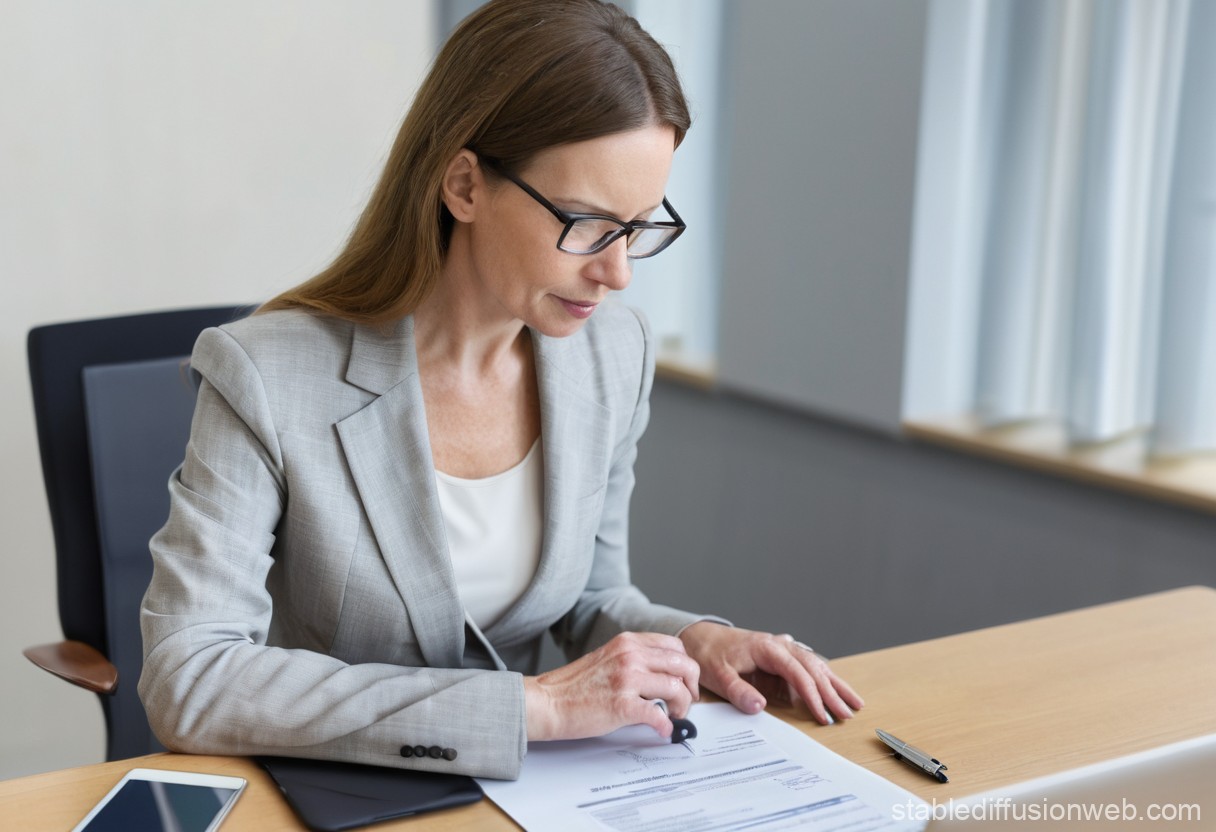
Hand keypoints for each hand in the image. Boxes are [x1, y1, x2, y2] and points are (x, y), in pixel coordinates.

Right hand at [523, 632, 699, 741]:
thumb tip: (661, 675)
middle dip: (691, 687)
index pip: (675, 647)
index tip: (685, 682)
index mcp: (628, 642)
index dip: (686, 667)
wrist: (547, 702)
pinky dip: (666, 726)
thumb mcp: (607, 657)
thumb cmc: (573, 685)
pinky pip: (659, 715)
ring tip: (673, 716)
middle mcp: (630, 655)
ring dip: (682, 707)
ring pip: (677, 688)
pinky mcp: (622, 704)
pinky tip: (662, 730)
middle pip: (683, 665)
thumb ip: (634, 659)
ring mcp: (627, 679)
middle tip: (687, 701)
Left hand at [679, 622, 863, 724]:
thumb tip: (760, 707)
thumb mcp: (718, 674)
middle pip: (813, 668)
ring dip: (834, 683)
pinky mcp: (780, 655)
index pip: (797, 673)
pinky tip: (835, 684)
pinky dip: (823, 677)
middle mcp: (779, 645)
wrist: (701, 637)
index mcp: (767, 648)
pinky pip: (807, 665)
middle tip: (845, 714)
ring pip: (815, 665)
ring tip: (854, 702)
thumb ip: (738, 690)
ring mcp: (782, 648)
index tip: (822, 713)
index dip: (812, 694)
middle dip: (831, 692)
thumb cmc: (709, 654)